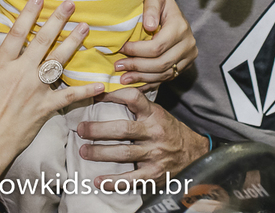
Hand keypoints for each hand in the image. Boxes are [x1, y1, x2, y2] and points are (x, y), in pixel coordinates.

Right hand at [0, 0, 103, 162]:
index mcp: (1, 66)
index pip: (17, 33)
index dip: (28, 13)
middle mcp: (20, 73)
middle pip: (42, 40)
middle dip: (57, 20)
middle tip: (70, 4)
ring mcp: (34, 89)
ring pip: (58, 60)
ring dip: (73, 43)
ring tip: (84, 27)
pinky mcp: (44, 108)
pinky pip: (68, 96)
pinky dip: (85, 91)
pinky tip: (100, 84)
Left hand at [75, 88, 208, 185]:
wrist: (194, 153)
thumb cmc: (169, 130)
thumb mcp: (157, 113)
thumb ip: (137, 107)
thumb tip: (105, 95)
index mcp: (154, 114)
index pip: (133, 98)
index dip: (114, 95)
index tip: (95, 95)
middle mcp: (154, 133)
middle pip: (123, 129)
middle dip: (98, 130)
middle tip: (80, 129)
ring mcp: (154, 154)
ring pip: (124, 153)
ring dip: (100, 153)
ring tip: (83, 151)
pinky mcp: (154, 174)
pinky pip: (131, 179)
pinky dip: (114, 181)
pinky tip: (99, 180)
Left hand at [115, 0, 197, 85]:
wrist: (172, 12)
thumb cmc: (159, 3)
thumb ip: (150, 7)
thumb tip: (149, 26)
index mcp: (180, 26)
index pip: (157, 46)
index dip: (137, 51)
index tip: (121, 49)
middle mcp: (188, 44)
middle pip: (161, 63)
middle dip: (137, 66)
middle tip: (118, 66)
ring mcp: (188, 56)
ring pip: (164, 74)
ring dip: (142, 78)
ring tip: (123, 78)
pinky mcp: (185, 65)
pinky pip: (167, 78)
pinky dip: (150, 82)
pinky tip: (135, 83)